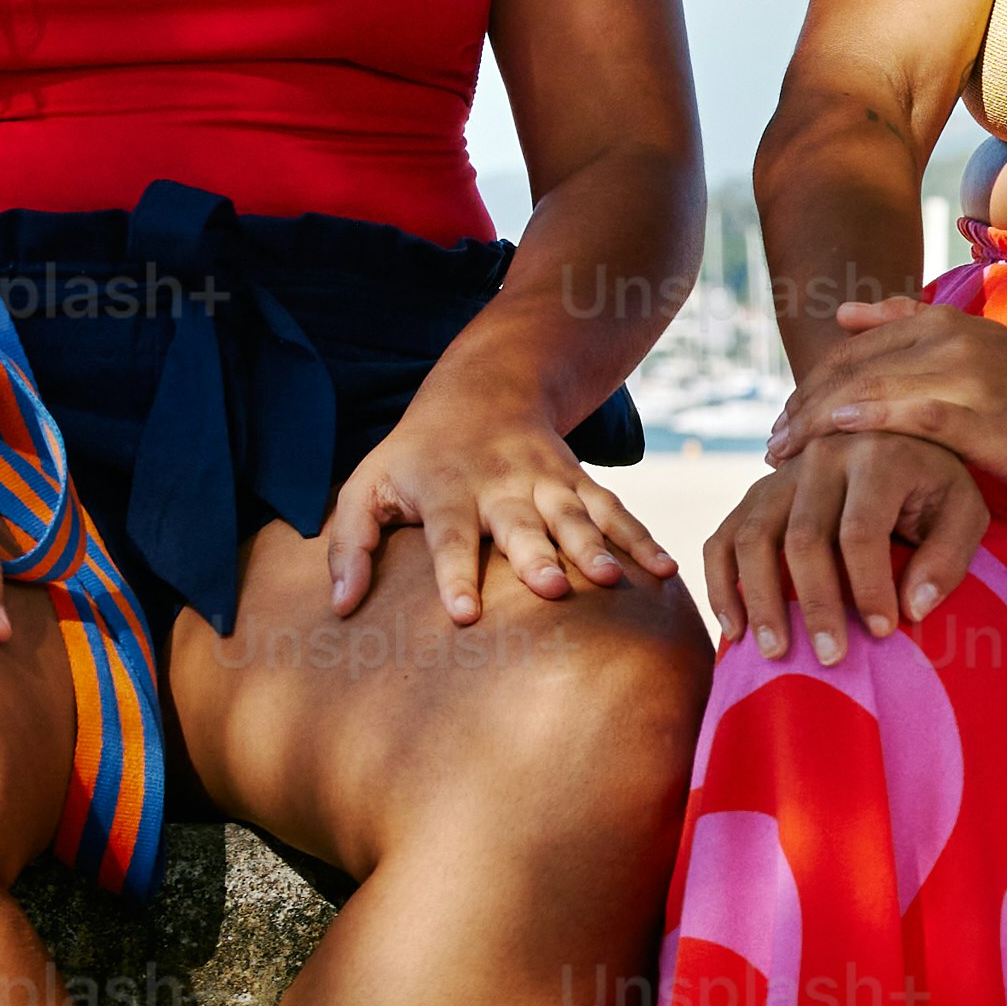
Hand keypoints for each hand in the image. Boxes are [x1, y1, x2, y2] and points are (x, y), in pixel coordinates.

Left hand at [324, 350, 679, 623]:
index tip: (464, 614)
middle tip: (551, 589)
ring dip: (595, 546)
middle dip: (537, 555)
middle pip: (520, 523)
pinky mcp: (578, 481)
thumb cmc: (415, 456)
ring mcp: (545, 481)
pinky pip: (614, 510)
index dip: (456, 574)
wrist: (483, 390)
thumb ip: (350, 544)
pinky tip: (666, 571)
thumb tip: (340, 607)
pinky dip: (641, 538)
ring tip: (612, 582)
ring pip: (573, 515)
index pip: (450, 535)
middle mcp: (499, 485)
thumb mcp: (367, 485)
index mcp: (445, 491)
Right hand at [695, 439, 988, 663]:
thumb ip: (948, 558)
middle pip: (803, 538)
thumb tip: (912, 608)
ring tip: (776, 652)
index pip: (861, 531)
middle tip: (831, 658)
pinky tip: (736, 629)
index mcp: (876, 456)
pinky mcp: (756, 493)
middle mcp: (821, 456)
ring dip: (759, 600)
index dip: (869, 587)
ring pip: (752, 538)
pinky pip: (722, 539)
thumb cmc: (936, 489)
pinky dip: (721, 585)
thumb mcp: (964, 513)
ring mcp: (781, 474)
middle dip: (816, 605)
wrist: (900, 445)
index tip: (882, 631)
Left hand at [773, 297, 1006, 501]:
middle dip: (804, 405)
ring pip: (872, 386)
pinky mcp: (981, 411)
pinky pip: (912, 412)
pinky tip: (837, 435)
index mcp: (944, 321)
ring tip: (784, 450)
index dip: (813, 382)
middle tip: (772, 442)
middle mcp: (950, 337)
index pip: (855, 347)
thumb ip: (911, 327)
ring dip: (819, 418)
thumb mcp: (974, 350)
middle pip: (853, 366)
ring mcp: (966, 372)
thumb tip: (844, 313)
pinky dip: (869, 419)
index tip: (785, 419)